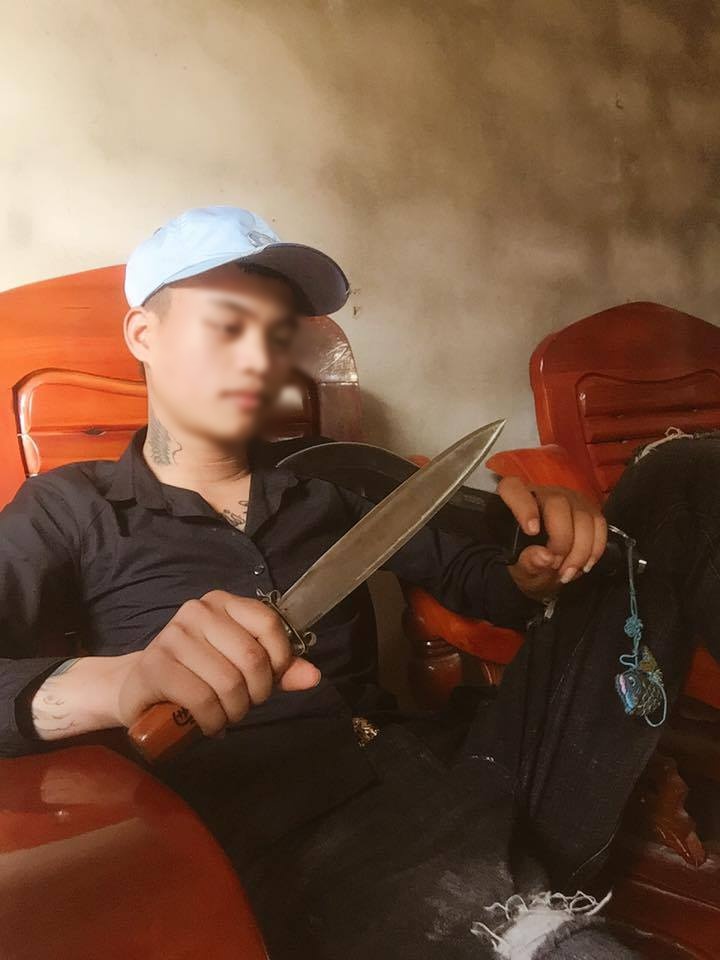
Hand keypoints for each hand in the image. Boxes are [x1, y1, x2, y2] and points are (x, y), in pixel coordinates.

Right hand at [115, 591, 320, 734]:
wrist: (139, 687)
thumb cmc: (197, 675)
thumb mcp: (242, 668)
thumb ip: (279, 669)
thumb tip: (313, 676)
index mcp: (223, 603)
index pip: (269, 622)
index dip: (280, 660)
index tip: (269, 682)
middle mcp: (198, 611)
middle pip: (252, 658)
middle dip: (256, 694)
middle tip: (244, 706)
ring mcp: (173, 635)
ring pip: (228, 683)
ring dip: (233, 712)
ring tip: (223, 716)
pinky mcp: (155, 665)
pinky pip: (202, 700)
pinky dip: (212, 721)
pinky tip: (207, 724)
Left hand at [497, 477, 606, 600]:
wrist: (548, 568)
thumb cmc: (529, 563)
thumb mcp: (522, 570)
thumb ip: (528, 563)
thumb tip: (545, 557)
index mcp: (516, 503)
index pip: (512, 488)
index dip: (524, 506)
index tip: (532, 531)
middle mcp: (544, 494)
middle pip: (558, 503)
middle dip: (561, 540)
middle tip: (556, 565)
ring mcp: (570, 499)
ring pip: (583, 515)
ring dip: (580, 550)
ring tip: (568, 572)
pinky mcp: (590, 509)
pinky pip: (599, 524)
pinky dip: (595, 548)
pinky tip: (585, 565)